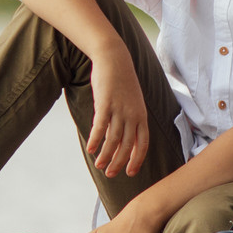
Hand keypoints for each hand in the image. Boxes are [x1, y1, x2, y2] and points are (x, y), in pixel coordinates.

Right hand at [85, 45, 150, 176]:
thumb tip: (125, 136)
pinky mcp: (106, 104)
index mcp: (142, 116)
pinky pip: (100, 127)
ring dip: (106, 155)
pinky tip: (90, 148)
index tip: (130, 172)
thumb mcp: (133, 102)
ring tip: (99, 165)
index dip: (137, 160)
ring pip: (114, 140)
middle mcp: (133, 115)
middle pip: (127, 146)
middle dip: (119, 163)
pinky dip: (95, 140)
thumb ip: (131, 119)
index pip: (142, 144)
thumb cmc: (122, 81)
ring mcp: (120, 110)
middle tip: (110, 174)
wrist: (114, 59)